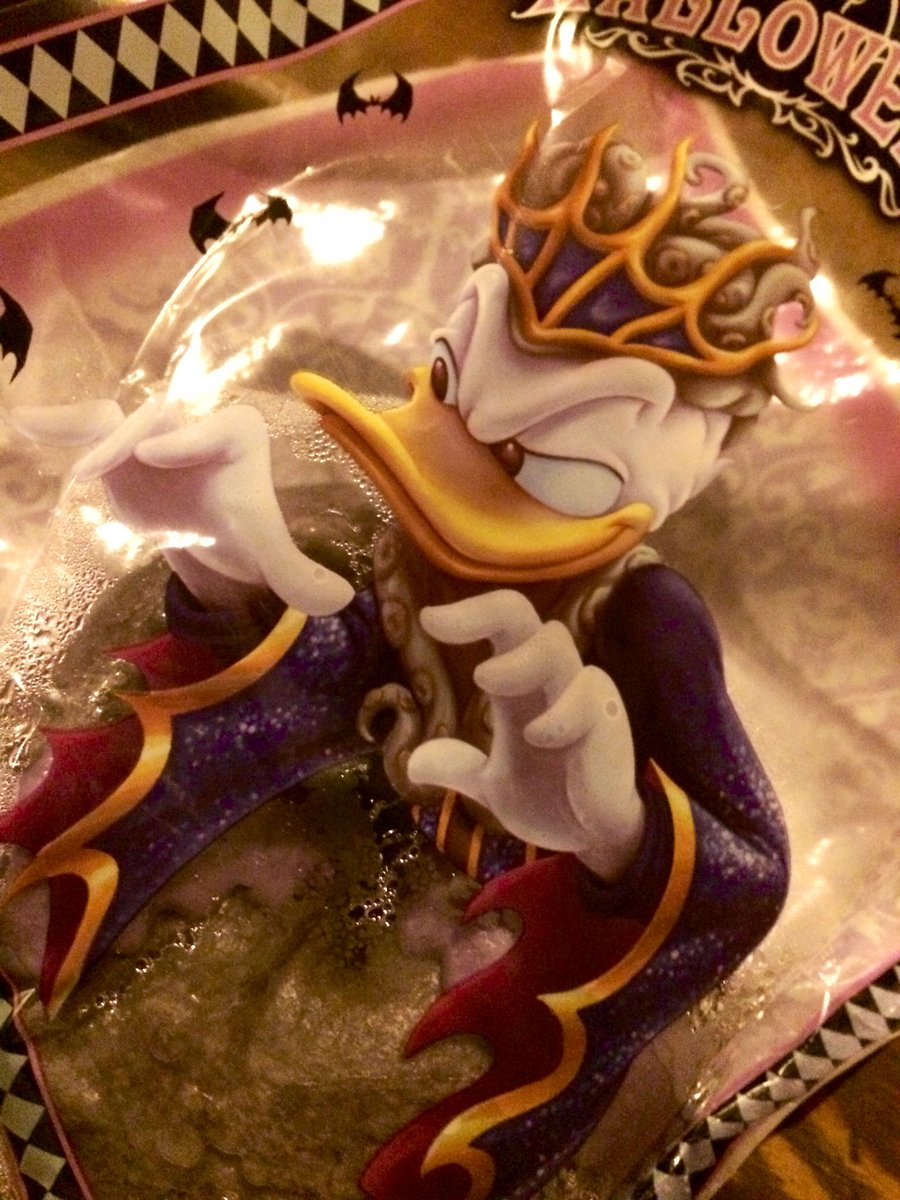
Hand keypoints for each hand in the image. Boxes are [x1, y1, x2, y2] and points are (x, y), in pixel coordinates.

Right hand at [12, 396, 353, 615]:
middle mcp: (190, 421)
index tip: (158, 455)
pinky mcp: (117, 444)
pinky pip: (85, 426)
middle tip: (97, 475)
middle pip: (157, 422)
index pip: (213, 431)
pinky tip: (22, 425)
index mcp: (236, 434)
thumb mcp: (269, 552)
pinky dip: (56, 425)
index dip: (187, 439)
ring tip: (47, 447)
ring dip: (86, 434)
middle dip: (129, 440)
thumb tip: (340, 600)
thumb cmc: (243, 528)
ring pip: (115, 420)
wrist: (210, 525)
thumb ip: (298, 575)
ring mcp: (150, 430)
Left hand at [406, 590, 644, 879]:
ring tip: (484, 681)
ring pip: (554, 643)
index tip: (426, 620)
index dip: (467, 614)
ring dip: (516, 659)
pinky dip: (558, 712)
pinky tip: (538, 737)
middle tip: (435, 626)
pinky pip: (589, 693)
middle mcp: (548, 679)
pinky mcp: (608, 719)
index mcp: (519, 686)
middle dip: (482, 612)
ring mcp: (581, 694)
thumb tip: (412, 765)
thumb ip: (457, 768)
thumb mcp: (492, 786)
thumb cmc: (551, 797)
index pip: (501, 626)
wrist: (596, 840)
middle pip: (522, 615)